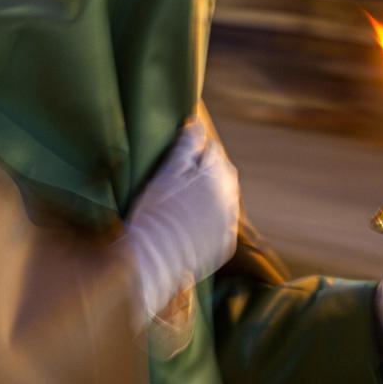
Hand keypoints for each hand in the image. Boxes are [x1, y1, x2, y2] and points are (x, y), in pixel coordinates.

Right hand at [124, 117, 239, 321]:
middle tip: (180, 173)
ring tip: (185, 198)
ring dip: (210, 193)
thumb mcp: (167, 171)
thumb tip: (196, 124)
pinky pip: (222, 223)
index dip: (194, 145)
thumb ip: (186, 145)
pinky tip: (191, 221)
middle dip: (205, 168)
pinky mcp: (225, 245)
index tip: (179, 148)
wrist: (152, 260)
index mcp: (217, 174)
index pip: (211, 148)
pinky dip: (211, 218)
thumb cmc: (155, 211)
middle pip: (222, 172)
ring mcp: (229, 223)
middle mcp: (230, 197)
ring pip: (224, 198)